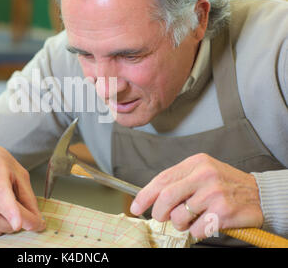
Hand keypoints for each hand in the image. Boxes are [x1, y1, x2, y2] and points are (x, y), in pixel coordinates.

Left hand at [130, 153, 263, 238]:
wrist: (259, 194)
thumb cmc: (226, 184)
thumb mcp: (202, 172)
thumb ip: (180, 181)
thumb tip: (154, 199)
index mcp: (195, 163)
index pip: (162, 179)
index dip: (145, 195)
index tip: (136, 206)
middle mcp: (204, 175)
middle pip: (166, 197)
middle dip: (159, 212)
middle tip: (161, 218)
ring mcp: (214, 193)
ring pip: (180, 216)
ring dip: (180, 224)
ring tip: (191, 220)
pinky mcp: (223, 211)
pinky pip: (197, 229)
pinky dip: (197, 231)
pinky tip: (207, 223)